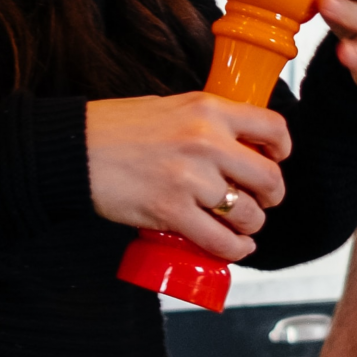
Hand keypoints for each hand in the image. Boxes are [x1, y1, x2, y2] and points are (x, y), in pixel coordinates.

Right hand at [86, 94, 291, 257]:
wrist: (74, 148)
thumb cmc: (117, 128)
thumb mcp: (172, 106)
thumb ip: (206, 122)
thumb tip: (237, 144)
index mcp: (208, 108)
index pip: (273, 128)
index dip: (282, 150)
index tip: (275, 160)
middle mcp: (206, 141)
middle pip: (269, 178)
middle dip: (272, 196)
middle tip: (262, 201)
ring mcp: (189, 178)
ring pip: (247, 214)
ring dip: (251, 226)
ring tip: (241, 225)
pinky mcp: (171, 211)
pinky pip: (220, 240)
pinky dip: (234, 249)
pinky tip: (235, 246)